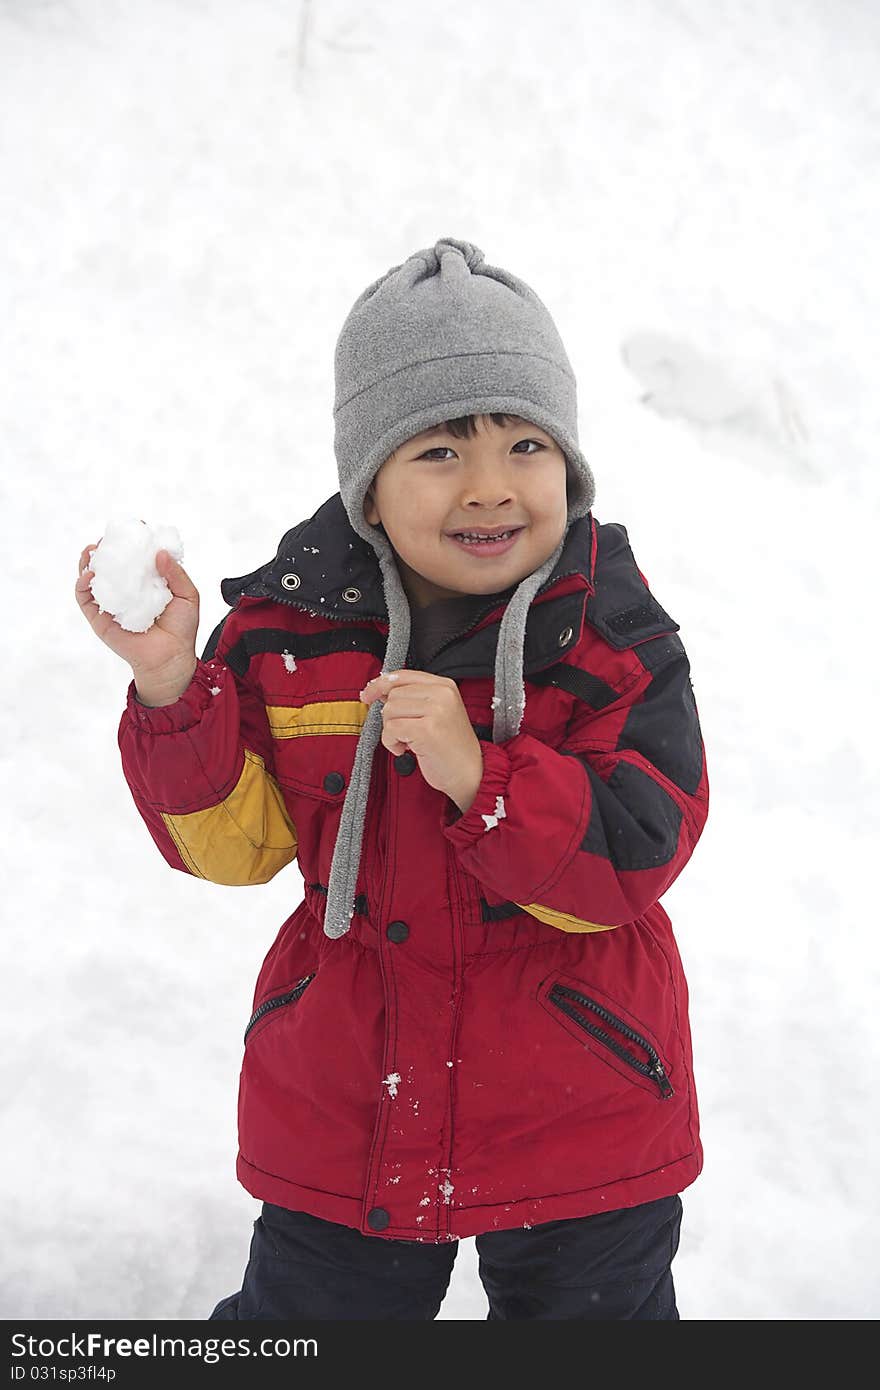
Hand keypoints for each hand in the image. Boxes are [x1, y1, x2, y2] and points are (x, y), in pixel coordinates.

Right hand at [75, 541, 199, 704]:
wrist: (170, 658)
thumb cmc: (181, 628)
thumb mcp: (187, 596)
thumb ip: (176, 573)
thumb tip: (160, 553)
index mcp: (147, 582)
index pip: (136, 557)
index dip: (133, 541)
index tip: (135, 527)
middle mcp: (127, 589)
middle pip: (111, 563)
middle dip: (107, 547)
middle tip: (109, 537)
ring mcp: (111, 602)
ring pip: (93, 577)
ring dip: (88, 561)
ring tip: (92, 550)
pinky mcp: (99, 618)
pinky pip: (85, 598)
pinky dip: (82, 584)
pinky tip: (90, 574)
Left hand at [360, 669, 483, 813]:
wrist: (471, 773)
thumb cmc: (452, 748)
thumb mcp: (437, 713)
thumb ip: (413, 698)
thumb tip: (380, 691)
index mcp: (445, 686)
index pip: (403, 675)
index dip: (380, 684)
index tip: (368, 694)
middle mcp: (442, 694)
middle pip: (393, 695)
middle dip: (391, 717)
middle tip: (406, 733)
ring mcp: (435, 711)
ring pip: (389, 711)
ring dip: (391, 731)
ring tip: (408, 742)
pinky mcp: (426, 729)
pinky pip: (391, 730)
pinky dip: (391, 743)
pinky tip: (406, 749)